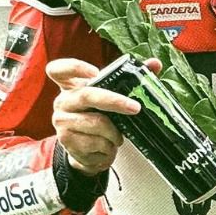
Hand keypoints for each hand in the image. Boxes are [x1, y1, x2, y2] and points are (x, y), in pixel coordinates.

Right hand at [48, 57, 160, 174]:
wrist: (87, 150)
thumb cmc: (101, 116)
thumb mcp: (112, 97)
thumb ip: (132, 78)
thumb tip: (155, 64)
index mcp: (71, 86)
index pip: (60, 70)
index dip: (75, 67)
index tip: (95, 72)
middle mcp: (62, 102)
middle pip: (87, 96)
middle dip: (115, 101)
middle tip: (135, 108)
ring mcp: (61, 121)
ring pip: (96, 123)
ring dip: (114, 132)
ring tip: (118, 136)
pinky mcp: (66, 140)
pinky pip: (94, 142)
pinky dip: (108, 146)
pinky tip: (108, 146)